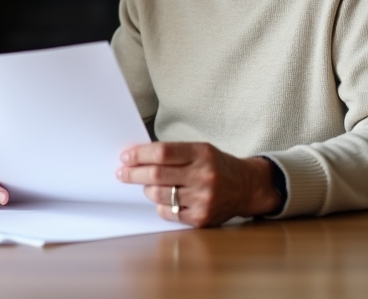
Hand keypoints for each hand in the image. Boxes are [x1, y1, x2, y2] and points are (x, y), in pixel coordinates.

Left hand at [116, 142, 281, 227]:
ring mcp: (203, 199)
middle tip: (122, 172)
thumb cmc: (216, 166)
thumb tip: (137, 156)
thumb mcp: (200, 150)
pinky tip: (163, 199)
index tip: (125, 156)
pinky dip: (161, 206)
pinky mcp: (202, 218)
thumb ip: (173, 152)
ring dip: (147, 189)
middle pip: (157, 175)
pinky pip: (169, 213)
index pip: (162, 152)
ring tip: (146, 185)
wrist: (246, 187)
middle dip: (134, 173)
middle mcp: (203, 176)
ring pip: (159, 195)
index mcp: (201, 154)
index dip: (139, 155)